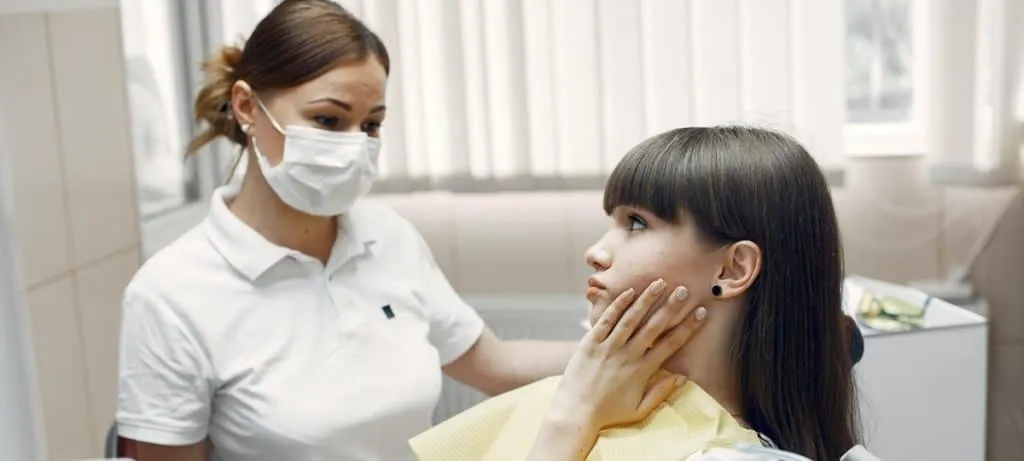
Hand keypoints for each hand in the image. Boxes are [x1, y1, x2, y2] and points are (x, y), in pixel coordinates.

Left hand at [550, 279, 705, 428]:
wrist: (575, 412)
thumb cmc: (608, 413)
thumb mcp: (639, 410)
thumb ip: (661, 393)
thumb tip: (682, 377)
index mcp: (642, 370)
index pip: (671, 343)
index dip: (687, 326)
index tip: (701, 312)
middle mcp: (627, 355)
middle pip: (654, 326)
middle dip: (670, 306)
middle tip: (683, 289)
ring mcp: (608, 347)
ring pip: (631, 318)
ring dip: (646, 299)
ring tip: (659, 282)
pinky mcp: (590, 343)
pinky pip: (606, 320)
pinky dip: (617, 305)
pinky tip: (629, 292)